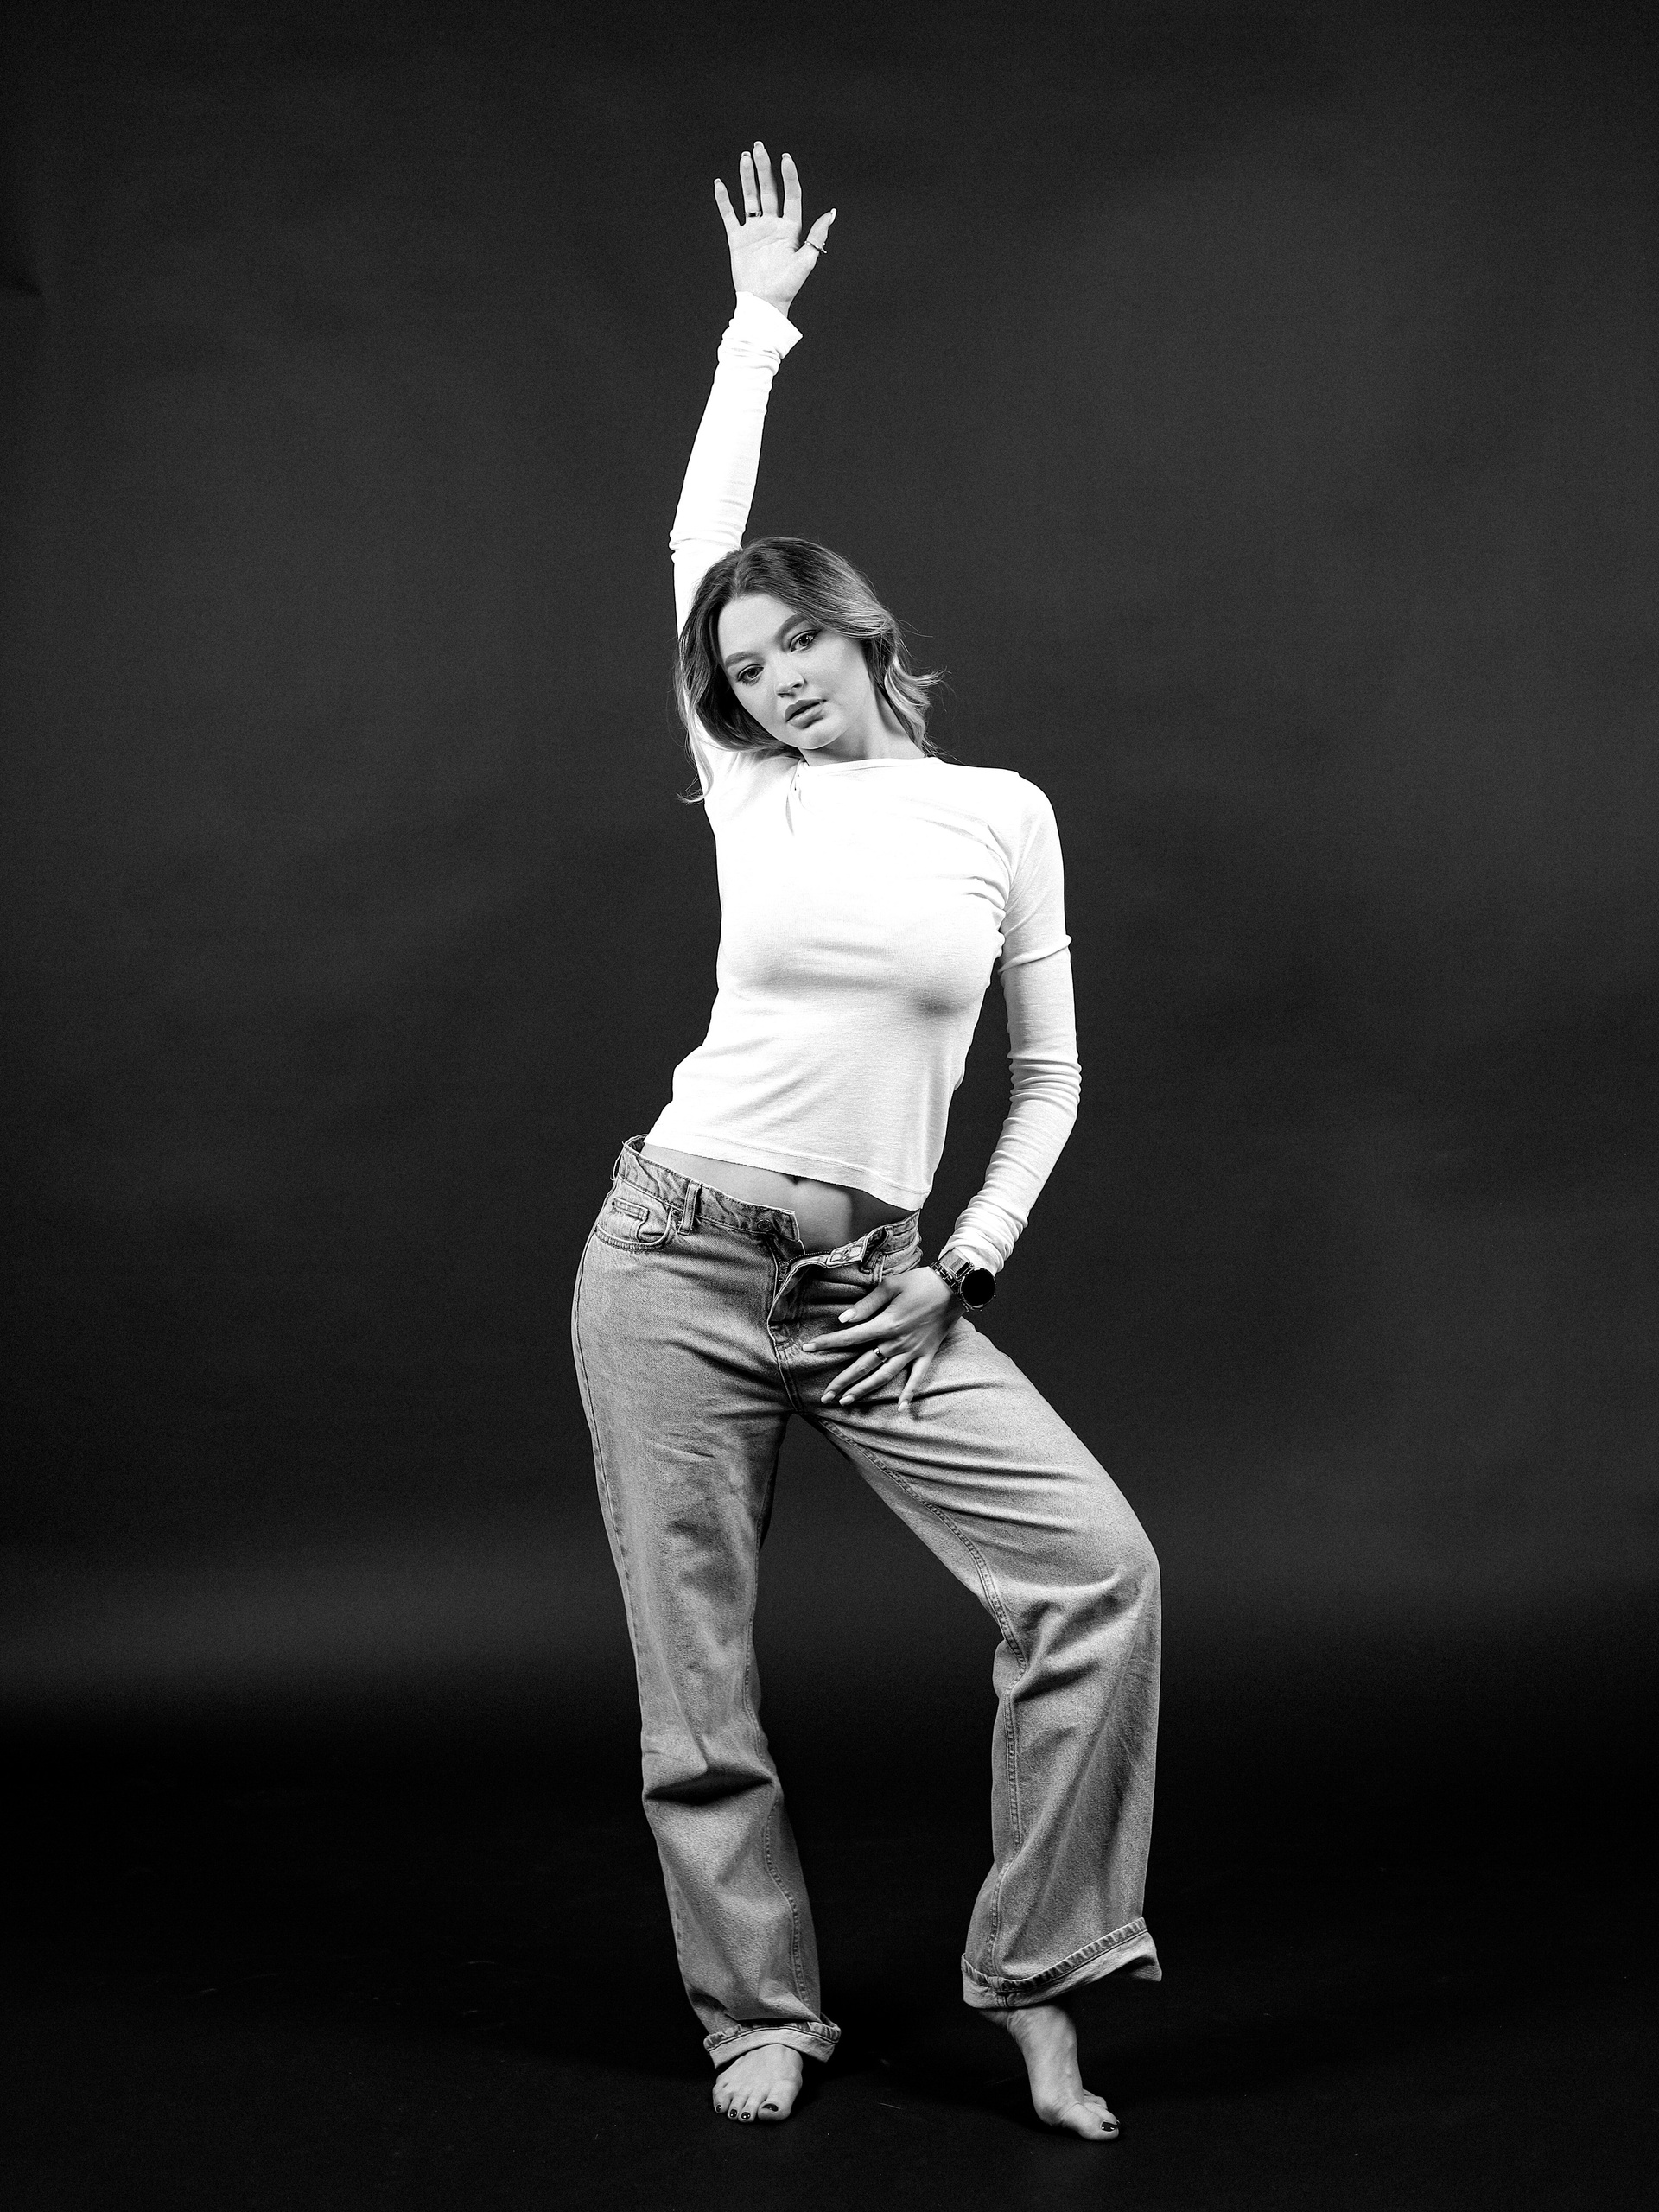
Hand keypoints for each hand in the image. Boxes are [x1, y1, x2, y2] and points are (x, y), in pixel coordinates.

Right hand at [713, 142, 835, 318]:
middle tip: (759, 147)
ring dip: (746, 177)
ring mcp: (754, 231)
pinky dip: (724, 200)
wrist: (764, 303)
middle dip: (763, 168)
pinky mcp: (737, 239)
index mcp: (790, 229)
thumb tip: (832, 212)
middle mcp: (772, 225)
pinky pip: (729, 215)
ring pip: (750, 197)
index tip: (785, 158)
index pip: (790, 195)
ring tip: (744, 157)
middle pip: (768, 190)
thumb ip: (817, 235)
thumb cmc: (787, 286)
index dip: (788, 176)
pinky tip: (720, 183)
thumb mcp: (807, 260)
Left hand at [803, 1266, 956, 1412]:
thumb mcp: (890, 1286)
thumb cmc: (920, 1282)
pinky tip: (901, 1409)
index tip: (807, 1349)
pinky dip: (910, 1394)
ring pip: (884, 1376)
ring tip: (846, 1402)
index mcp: (886, 1324)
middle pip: (863, 1365)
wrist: (955, 1286)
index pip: (850, 1338)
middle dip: (842, 1381)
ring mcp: (913, 1351)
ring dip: (864, 1390)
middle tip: (824, 1396)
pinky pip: (918, 1378)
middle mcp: (897, 1342)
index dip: (827, 1343)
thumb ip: (866, 1304)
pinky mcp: (927, 1354)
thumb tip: (843, 1320)